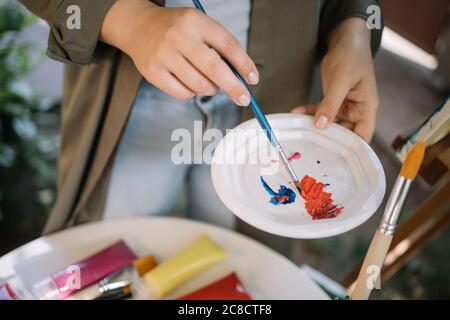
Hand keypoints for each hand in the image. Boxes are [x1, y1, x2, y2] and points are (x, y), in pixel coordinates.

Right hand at [100, 0, 257, 105]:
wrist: (138, 26)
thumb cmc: (176, 29)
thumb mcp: (198, 25)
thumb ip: (218, 46)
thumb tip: (239, 76)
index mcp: (195, 21)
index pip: (227, 45)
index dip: (244, 64)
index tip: (253, 79)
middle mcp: (179, 37)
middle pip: (214, 69)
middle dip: (233, 87)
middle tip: (243, 98)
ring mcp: (164, 55)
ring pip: (199, 85)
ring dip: (210, 89)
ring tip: (209, 82)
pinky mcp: (153, 72)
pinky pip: (182, 94)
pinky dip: (191, 93)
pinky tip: (189, 82)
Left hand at [292, 18, 378, 141]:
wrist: (346, 41)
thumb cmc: (353, 57)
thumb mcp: (342, 81)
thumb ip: (331, 104)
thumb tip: (321, 125)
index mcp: (367, 109)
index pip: (362, 136)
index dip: (351, 149)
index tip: (335, 158)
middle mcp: (356, 111)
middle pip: (343, 134)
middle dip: (328, 140)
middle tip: (311, 146)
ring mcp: (343, 107)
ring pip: (328, 124)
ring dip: (314, 126)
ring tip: (299, 130)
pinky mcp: (332, 101)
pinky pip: (319, 112)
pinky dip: (308, 113)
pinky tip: (296, 112)